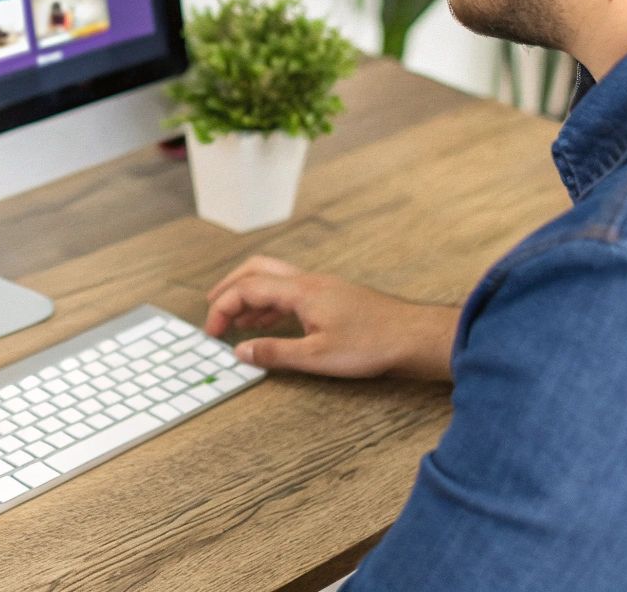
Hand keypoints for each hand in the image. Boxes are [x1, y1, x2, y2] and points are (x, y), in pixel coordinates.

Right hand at [204, 256, 459, 380]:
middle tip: (212, 309)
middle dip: (230, 287)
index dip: (223, 307)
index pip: (248, 288)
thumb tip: (240, 351)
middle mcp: (308, 281)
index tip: (211, 331)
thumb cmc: (372, 345)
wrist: (414, 337)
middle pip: (257, 270)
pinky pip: (290, 291)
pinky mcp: (332, 297)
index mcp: (301, 291)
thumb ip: (275, 353)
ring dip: (250, 296)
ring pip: (274, 279)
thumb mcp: (318, 357)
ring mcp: (322, 287)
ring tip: (236, 321)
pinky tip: (269, 324)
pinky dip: (270, 304)